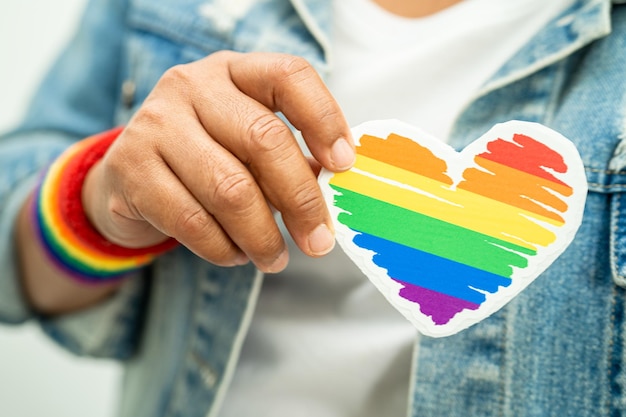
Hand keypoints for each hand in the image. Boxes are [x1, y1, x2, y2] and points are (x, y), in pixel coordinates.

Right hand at [83, 51, 354, 272]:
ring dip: (262, 236)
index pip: (289, 76)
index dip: (323, 119)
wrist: (131, 174)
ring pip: (229, 189)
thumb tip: (335, 188)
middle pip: (263, 139)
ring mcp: (156, 123)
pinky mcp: (130, 168)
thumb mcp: (248, 143)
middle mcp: (192, 86)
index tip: (344, 166)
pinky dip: (222, 248)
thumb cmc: (208, 157)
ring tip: (275, 258)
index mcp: (234, 71)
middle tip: (318, 242)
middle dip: (301, 200)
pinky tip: (235, 254)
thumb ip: (290, 156)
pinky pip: (191, 220)